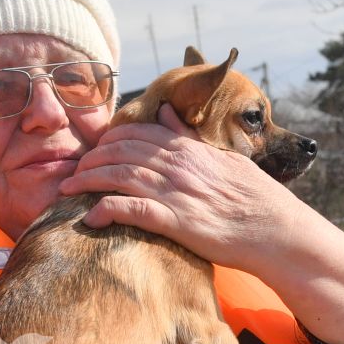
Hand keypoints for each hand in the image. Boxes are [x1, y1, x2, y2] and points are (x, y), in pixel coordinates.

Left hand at [60, 104, 312, 272]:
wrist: (277, 230)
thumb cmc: (256, 198)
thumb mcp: (224, 157)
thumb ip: (188, 136)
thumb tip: (164, 112)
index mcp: (188, 148)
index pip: (135, 133)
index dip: (107, 141)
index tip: (93, 151)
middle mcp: (178, 165)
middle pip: (119, 152)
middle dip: (90, 160)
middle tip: (71, 172)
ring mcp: (175, 191)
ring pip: (117, 176)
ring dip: (86, 181)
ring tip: (66, 191)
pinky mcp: (176, 221)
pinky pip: (131, 210)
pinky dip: (105, 211)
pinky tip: (89, 218)